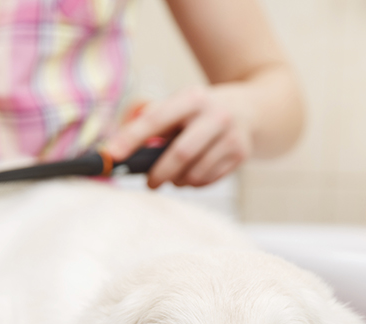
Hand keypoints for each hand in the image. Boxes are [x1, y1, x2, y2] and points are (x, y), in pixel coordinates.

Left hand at [105, 86, 252, 188]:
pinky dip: (194, 183)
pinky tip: (193, 174)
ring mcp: (232, 136)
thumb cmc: (202, 111)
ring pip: (195, 174)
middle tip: (150, 183)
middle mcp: (215, 115)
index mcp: (192, 98)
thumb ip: (153, 120)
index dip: (131, 138)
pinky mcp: (241, 155)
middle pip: (180, 155)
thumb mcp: (181, 104)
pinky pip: (208, 181)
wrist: (254, 109)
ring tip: (174, 176)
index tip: (111, 154)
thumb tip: (119, 147)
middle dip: (159, 174)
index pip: (156, 120)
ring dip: (178, 181)